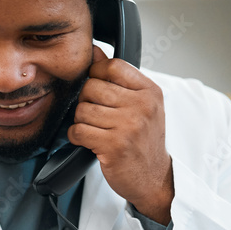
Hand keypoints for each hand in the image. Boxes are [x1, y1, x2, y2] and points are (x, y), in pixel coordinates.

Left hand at [68, 45, 173, 223]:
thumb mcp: (140, 105)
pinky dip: (77, 137)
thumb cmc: (144, 141)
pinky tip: (89, 141)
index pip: (111, 66)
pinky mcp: (114, 145)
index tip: (99, 91)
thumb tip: (94, 51)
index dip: (96, 75)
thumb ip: (117, 78)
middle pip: (92, 86)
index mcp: (149, 92)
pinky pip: (78, 130)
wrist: (153, 178)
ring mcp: (129, 126)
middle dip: (87, 102)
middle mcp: (142, 106)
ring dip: (82, 121)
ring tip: (96, 130)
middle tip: (97, 117)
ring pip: (82, 109)